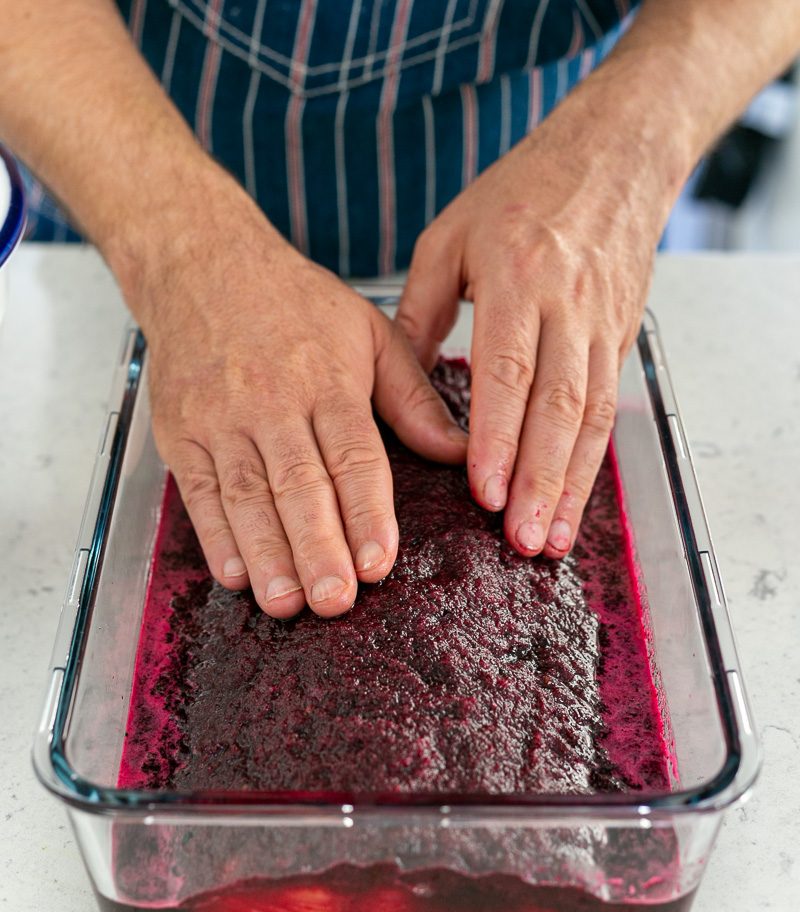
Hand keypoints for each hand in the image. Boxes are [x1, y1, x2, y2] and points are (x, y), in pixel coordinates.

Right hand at [131, 175, 466, 618]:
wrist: (204, 266)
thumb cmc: (297, 306)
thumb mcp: (369, 333)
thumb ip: (412, 397)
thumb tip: (458, 451)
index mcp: (329, 379)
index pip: (353, 456)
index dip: (366, 513)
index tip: (381, 563)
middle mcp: (274, 402)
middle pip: (298, 484)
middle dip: (318, 548)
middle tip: (337, 601)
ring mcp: (221, 420)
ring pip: (247, 496)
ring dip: (267, 554)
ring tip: (287, 603)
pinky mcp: (181, 433)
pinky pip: (198, 492)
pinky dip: (215, 536)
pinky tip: (235, 575)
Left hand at [394, 79, 675, 558]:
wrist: (613, 156)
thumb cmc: (520, 192)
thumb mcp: (449, 238)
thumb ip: (420, 312)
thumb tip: (400, 384)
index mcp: (520, 277)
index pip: (510, 372)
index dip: (499, 438)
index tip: (484, 493)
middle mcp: (569, 306)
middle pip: (557, 407)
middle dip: (539, 480)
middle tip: (520, 539)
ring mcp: (603, 323)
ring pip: (589, 417)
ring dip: (571, 483)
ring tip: (549, 539)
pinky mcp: (621, 336)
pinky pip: (608, 406)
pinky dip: (592, 459)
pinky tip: (574, 498)